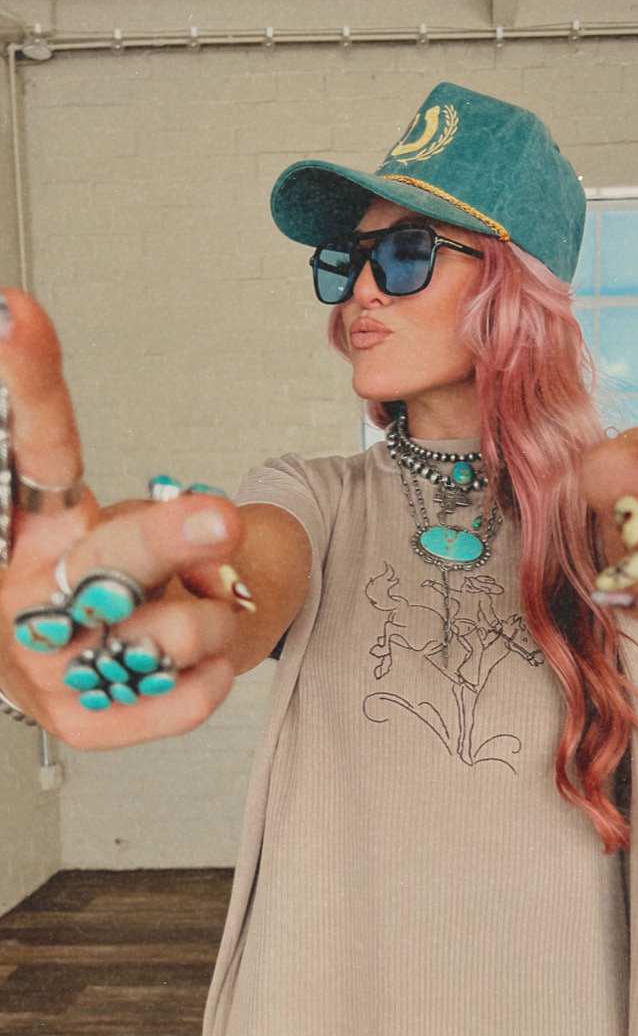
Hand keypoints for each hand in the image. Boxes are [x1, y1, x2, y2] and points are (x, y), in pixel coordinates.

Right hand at [0, 289, 245, 747]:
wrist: (62, 664)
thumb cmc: (77, 572)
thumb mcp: (65, 500)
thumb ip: (43, 421)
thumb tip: (13, 314)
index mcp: (17, 529)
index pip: (28, 446)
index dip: (28, 382)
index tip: (17, 314)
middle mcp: (22, 598)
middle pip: (107, 559)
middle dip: (167, 538)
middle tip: (220, 523)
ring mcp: (46, 667)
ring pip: (170, 633)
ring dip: (210, 615)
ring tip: (196, 607)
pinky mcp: (79, 721)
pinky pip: (176, 704)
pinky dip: (208, 681)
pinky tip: (208, 663)